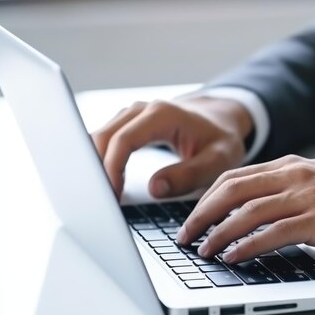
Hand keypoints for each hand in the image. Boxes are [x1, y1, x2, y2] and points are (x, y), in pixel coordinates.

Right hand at [91, 96, 252, 197]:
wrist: (221, 121)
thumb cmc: (221, 141)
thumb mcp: (216, 161)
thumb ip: (188, 175)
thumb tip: (154, 189)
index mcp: (162, 115)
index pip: (123, 140)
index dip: (112, 169)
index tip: (110, 196)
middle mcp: (141, 110)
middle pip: (103, 138)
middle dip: (96, 171)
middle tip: (99, 203)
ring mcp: (131, 115)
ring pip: (98, 139)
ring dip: (94, 166)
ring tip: (99, 198)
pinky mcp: (127, 124)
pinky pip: (104, 142)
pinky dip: (99, 162)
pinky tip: (103, 184)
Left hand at [176, 155, 314, 263]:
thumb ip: (289, 189)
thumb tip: (257, 211)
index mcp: (291, 166)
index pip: (235, 177)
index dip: (208, 197)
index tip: (193, 216)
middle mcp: (294, 176)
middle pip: (233, 190)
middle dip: (202, 213)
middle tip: (185, 234)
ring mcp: (306, 197)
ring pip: (248, 211)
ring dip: (219, 232)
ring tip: (203, 250)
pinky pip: (273, 232)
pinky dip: (248, 245)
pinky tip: (234, 255)